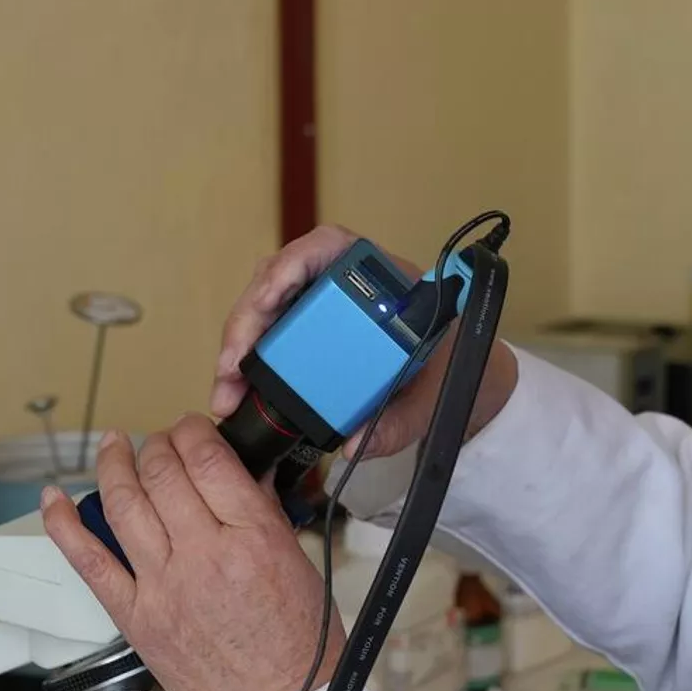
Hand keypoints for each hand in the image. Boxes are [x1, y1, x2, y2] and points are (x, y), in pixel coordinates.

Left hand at [40, 417, 341, 690]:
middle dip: (157, 444)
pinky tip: (53, 498)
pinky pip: (89, 562)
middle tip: (161, 440)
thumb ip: (265, 515)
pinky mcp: (135, 618)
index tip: (193, 428)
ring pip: (123, 504)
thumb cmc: (302, 650)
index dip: (194, 431)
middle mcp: (204, 557)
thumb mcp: (300, 566)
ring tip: (113, 447)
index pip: (209, 460)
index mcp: (255, 540)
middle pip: (163, 474)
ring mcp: (163, 588)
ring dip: (113, 465)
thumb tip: (241, 475)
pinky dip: (64, 524)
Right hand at [211, 224, 519, 459]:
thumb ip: (400, 422)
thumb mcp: (433, 398)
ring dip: (238, 346)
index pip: (327, 246)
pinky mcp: (307, 333)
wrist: (465, 381)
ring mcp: (321, 305)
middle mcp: (344, 282)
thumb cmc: (451, 372)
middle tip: (231, 368)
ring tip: (226, 391)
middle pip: (279, 279)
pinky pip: (270, 337)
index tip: (268, 299)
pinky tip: (236, 393)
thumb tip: (355, 444)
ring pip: (264, 309)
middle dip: (247, 322)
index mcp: (382, 278)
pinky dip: (248, 363)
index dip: (291, 266)